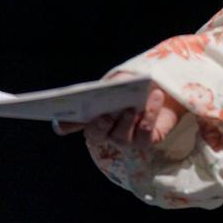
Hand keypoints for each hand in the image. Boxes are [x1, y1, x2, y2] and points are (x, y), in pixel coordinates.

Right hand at [52, 71, 189, 148]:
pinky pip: (145, 134)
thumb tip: (101, 91)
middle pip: (95, 135)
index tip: (59, 122)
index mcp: (92, 115)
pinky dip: (150, 115)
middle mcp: (105, 131)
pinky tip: (155, 99)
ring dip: (128, 120)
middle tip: (106, 115)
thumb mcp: (120, 81)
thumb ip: (109, 86)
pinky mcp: (145, 141)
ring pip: (121, 137)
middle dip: (99, 126)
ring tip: (134, 106)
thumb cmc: (135, 87)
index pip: (70, 123)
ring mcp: (125, 139)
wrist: (163, 90)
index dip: (64, 124)